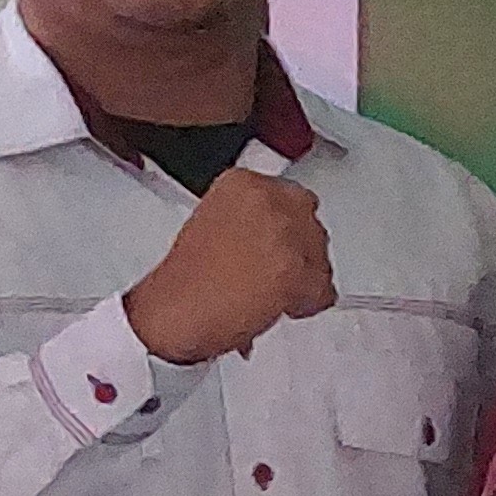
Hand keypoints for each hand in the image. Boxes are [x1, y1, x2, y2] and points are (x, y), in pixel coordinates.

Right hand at [125, 158, 337, 368]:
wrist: (171, 313)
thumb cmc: (186, 280)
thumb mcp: (218, 223)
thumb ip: (255, 218)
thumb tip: (286, 232)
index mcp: (243, 182)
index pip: (293, 199)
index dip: (285, 229)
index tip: (273, 243)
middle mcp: (267, 197)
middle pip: (311, 226)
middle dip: (298, 251)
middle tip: (270, 271)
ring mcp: (283, 232)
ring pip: (320, 258)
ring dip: (303, 277)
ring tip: (266, 291)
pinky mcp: (295, 269)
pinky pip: (324, 290)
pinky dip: (307, 304)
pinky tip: (278, 306)